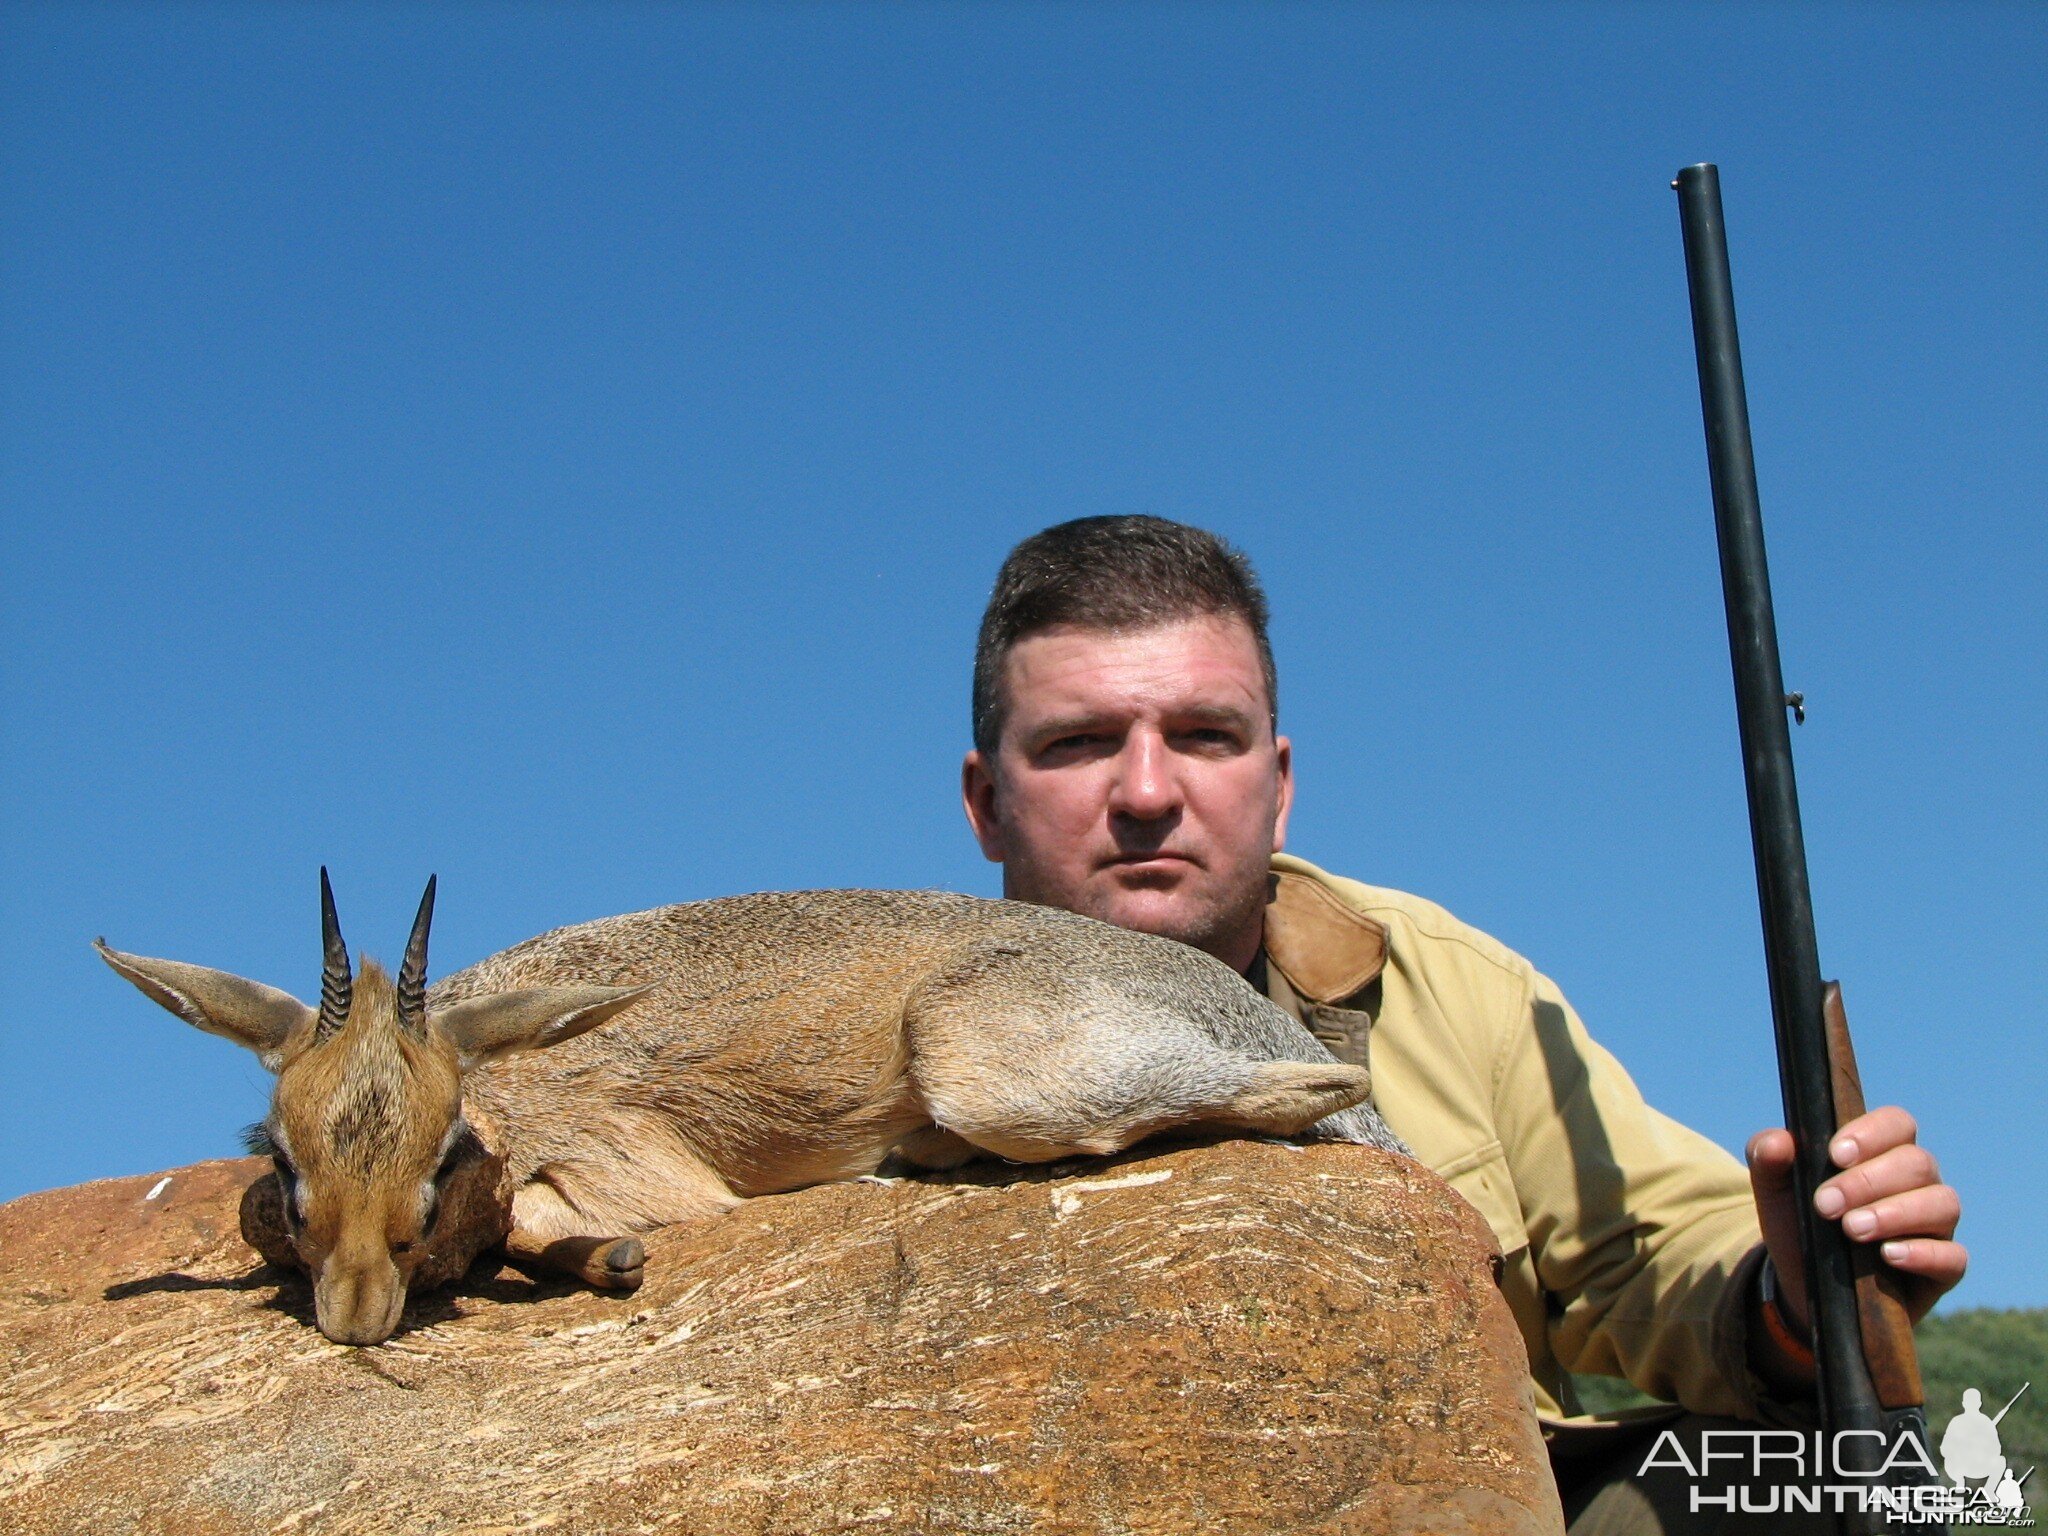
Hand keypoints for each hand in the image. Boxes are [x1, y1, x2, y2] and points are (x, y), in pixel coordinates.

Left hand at [1746, 1106, 1965, 1333]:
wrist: (1804, 1287)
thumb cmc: (1799, 1224)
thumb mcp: (1776, 1192)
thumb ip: (1768, 1159)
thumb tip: (1776, 1142)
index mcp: (1882, 1152)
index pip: (1897, 1123)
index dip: (1872, 1133)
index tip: (1836, 1154)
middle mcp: (1917, 1183)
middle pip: (1917, 1162)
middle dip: (1869, 1182)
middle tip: (1827, 1205)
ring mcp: (1935, 1225)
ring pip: (1943, 1203)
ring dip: (1896, 1213)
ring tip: (1853, 1229)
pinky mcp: (1943, 1268)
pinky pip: (1953, 1256)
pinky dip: (1923, 1253)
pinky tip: (1889, 1255)